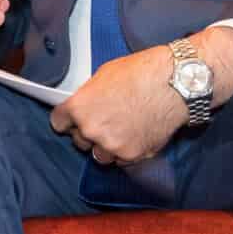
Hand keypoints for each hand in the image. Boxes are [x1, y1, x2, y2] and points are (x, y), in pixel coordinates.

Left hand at [49, 46, 184, 164]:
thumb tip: (86, 105)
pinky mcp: (132, 155)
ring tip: (123, 130)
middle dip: (89, 133)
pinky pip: (121, 160)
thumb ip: (89, 96)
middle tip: (106, 122)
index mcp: (79, 108)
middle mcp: (90, 130)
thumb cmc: (141, 73)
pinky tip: (136, 135)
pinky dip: (126, 151)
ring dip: (107, 146)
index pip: (59, 123)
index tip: (72, 122)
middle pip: (79, 141)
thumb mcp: (103, 76)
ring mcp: (111, 145)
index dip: (67, 121)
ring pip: (100, 155)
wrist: (174, 84)